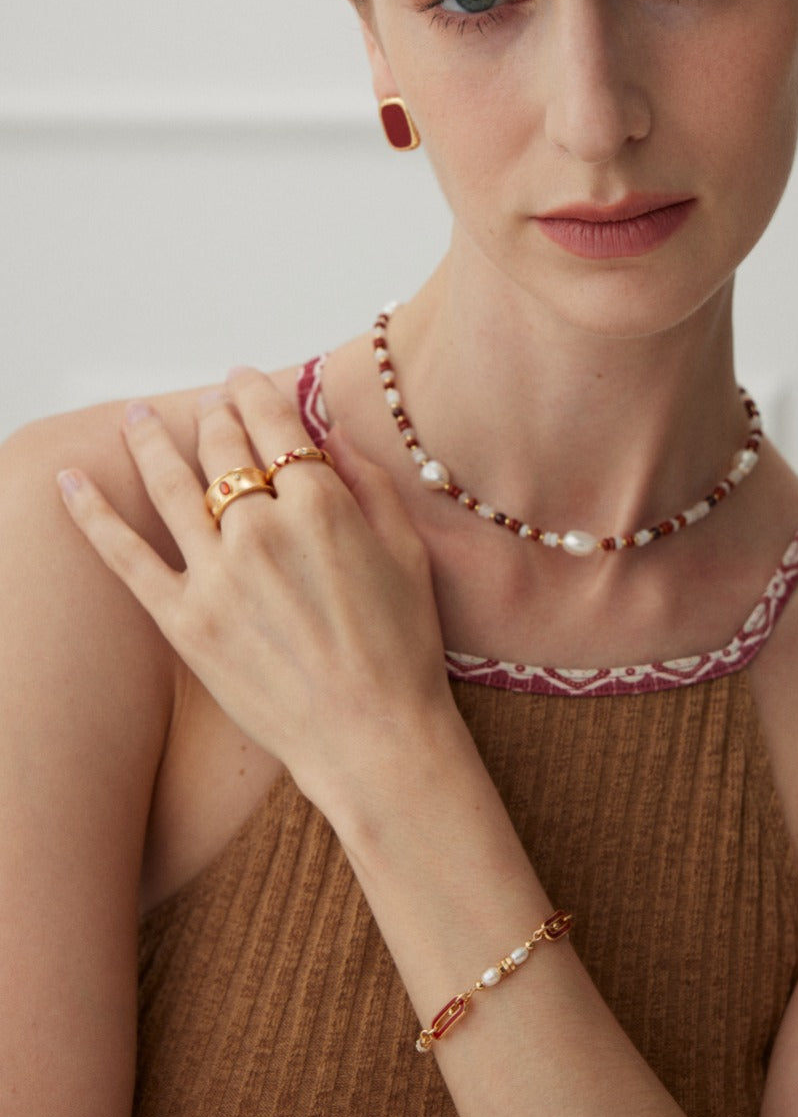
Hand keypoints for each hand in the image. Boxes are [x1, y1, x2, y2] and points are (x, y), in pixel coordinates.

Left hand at [57, 368, 454, 807]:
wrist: (374, 736)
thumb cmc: (403, 647)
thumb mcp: (407, 550)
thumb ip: (369, 482)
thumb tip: (331, 435)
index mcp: (322, 507)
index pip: (274, 427)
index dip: (254, 394)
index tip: (242, 379)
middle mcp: (262, 530)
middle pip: (223, 450)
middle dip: (214, 416)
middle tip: (208, 402)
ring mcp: (217, 577)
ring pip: (172, 486)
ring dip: (150, 442)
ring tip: (137, 417)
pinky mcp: (185, 622)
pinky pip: (127, 558)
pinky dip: (93, 516)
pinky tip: (70, 483)